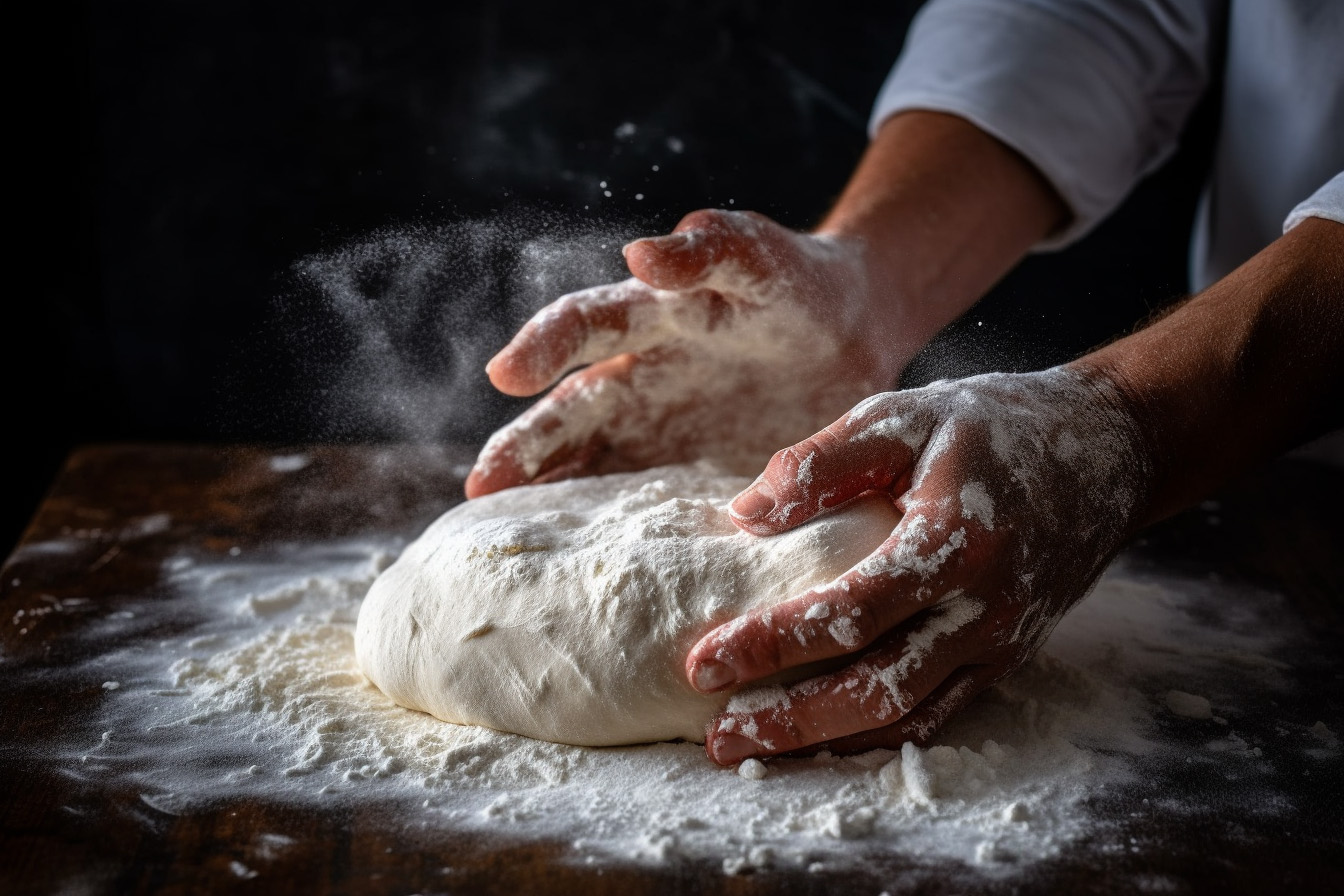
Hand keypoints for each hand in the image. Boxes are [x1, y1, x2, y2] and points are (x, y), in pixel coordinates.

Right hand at [465, 209, 910, 497]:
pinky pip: (642, 509)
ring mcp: (658, 434)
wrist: (853, 332)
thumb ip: (715, 249)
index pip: (583, 325)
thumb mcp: (765, 258)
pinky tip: (587, 572)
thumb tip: (642, 252)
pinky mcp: (687, 477)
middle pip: (568, 414)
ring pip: (589, 467)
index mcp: (652, 317)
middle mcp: (639, 378)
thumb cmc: (799, 284)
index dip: (543, 346)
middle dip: (522, 449)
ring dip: (549, 498)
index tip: (506, 374)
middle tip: (481, 488)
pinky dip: (611, 536)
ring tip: (505, 536)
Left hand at [685, 366, 1149, 764]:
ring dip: (826, 742)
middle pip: (879, 688)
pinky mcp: (1005, 657)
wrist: (1106, 452)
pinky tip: (819, 738)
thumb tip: (745, 514)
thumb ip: (824, 462)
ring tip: (753, 749)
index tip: (702, 662)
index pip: (851, 609)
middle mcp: (985, 605)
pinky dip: (875, 735)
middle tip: (717, 739)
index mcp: (957, 538)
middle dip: (790, 721)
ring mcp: (1001, 640)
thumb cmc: (991, 426)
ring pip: (908, 716)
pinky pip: (938, 712)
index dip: (773, 643)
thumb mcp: (905, 416)